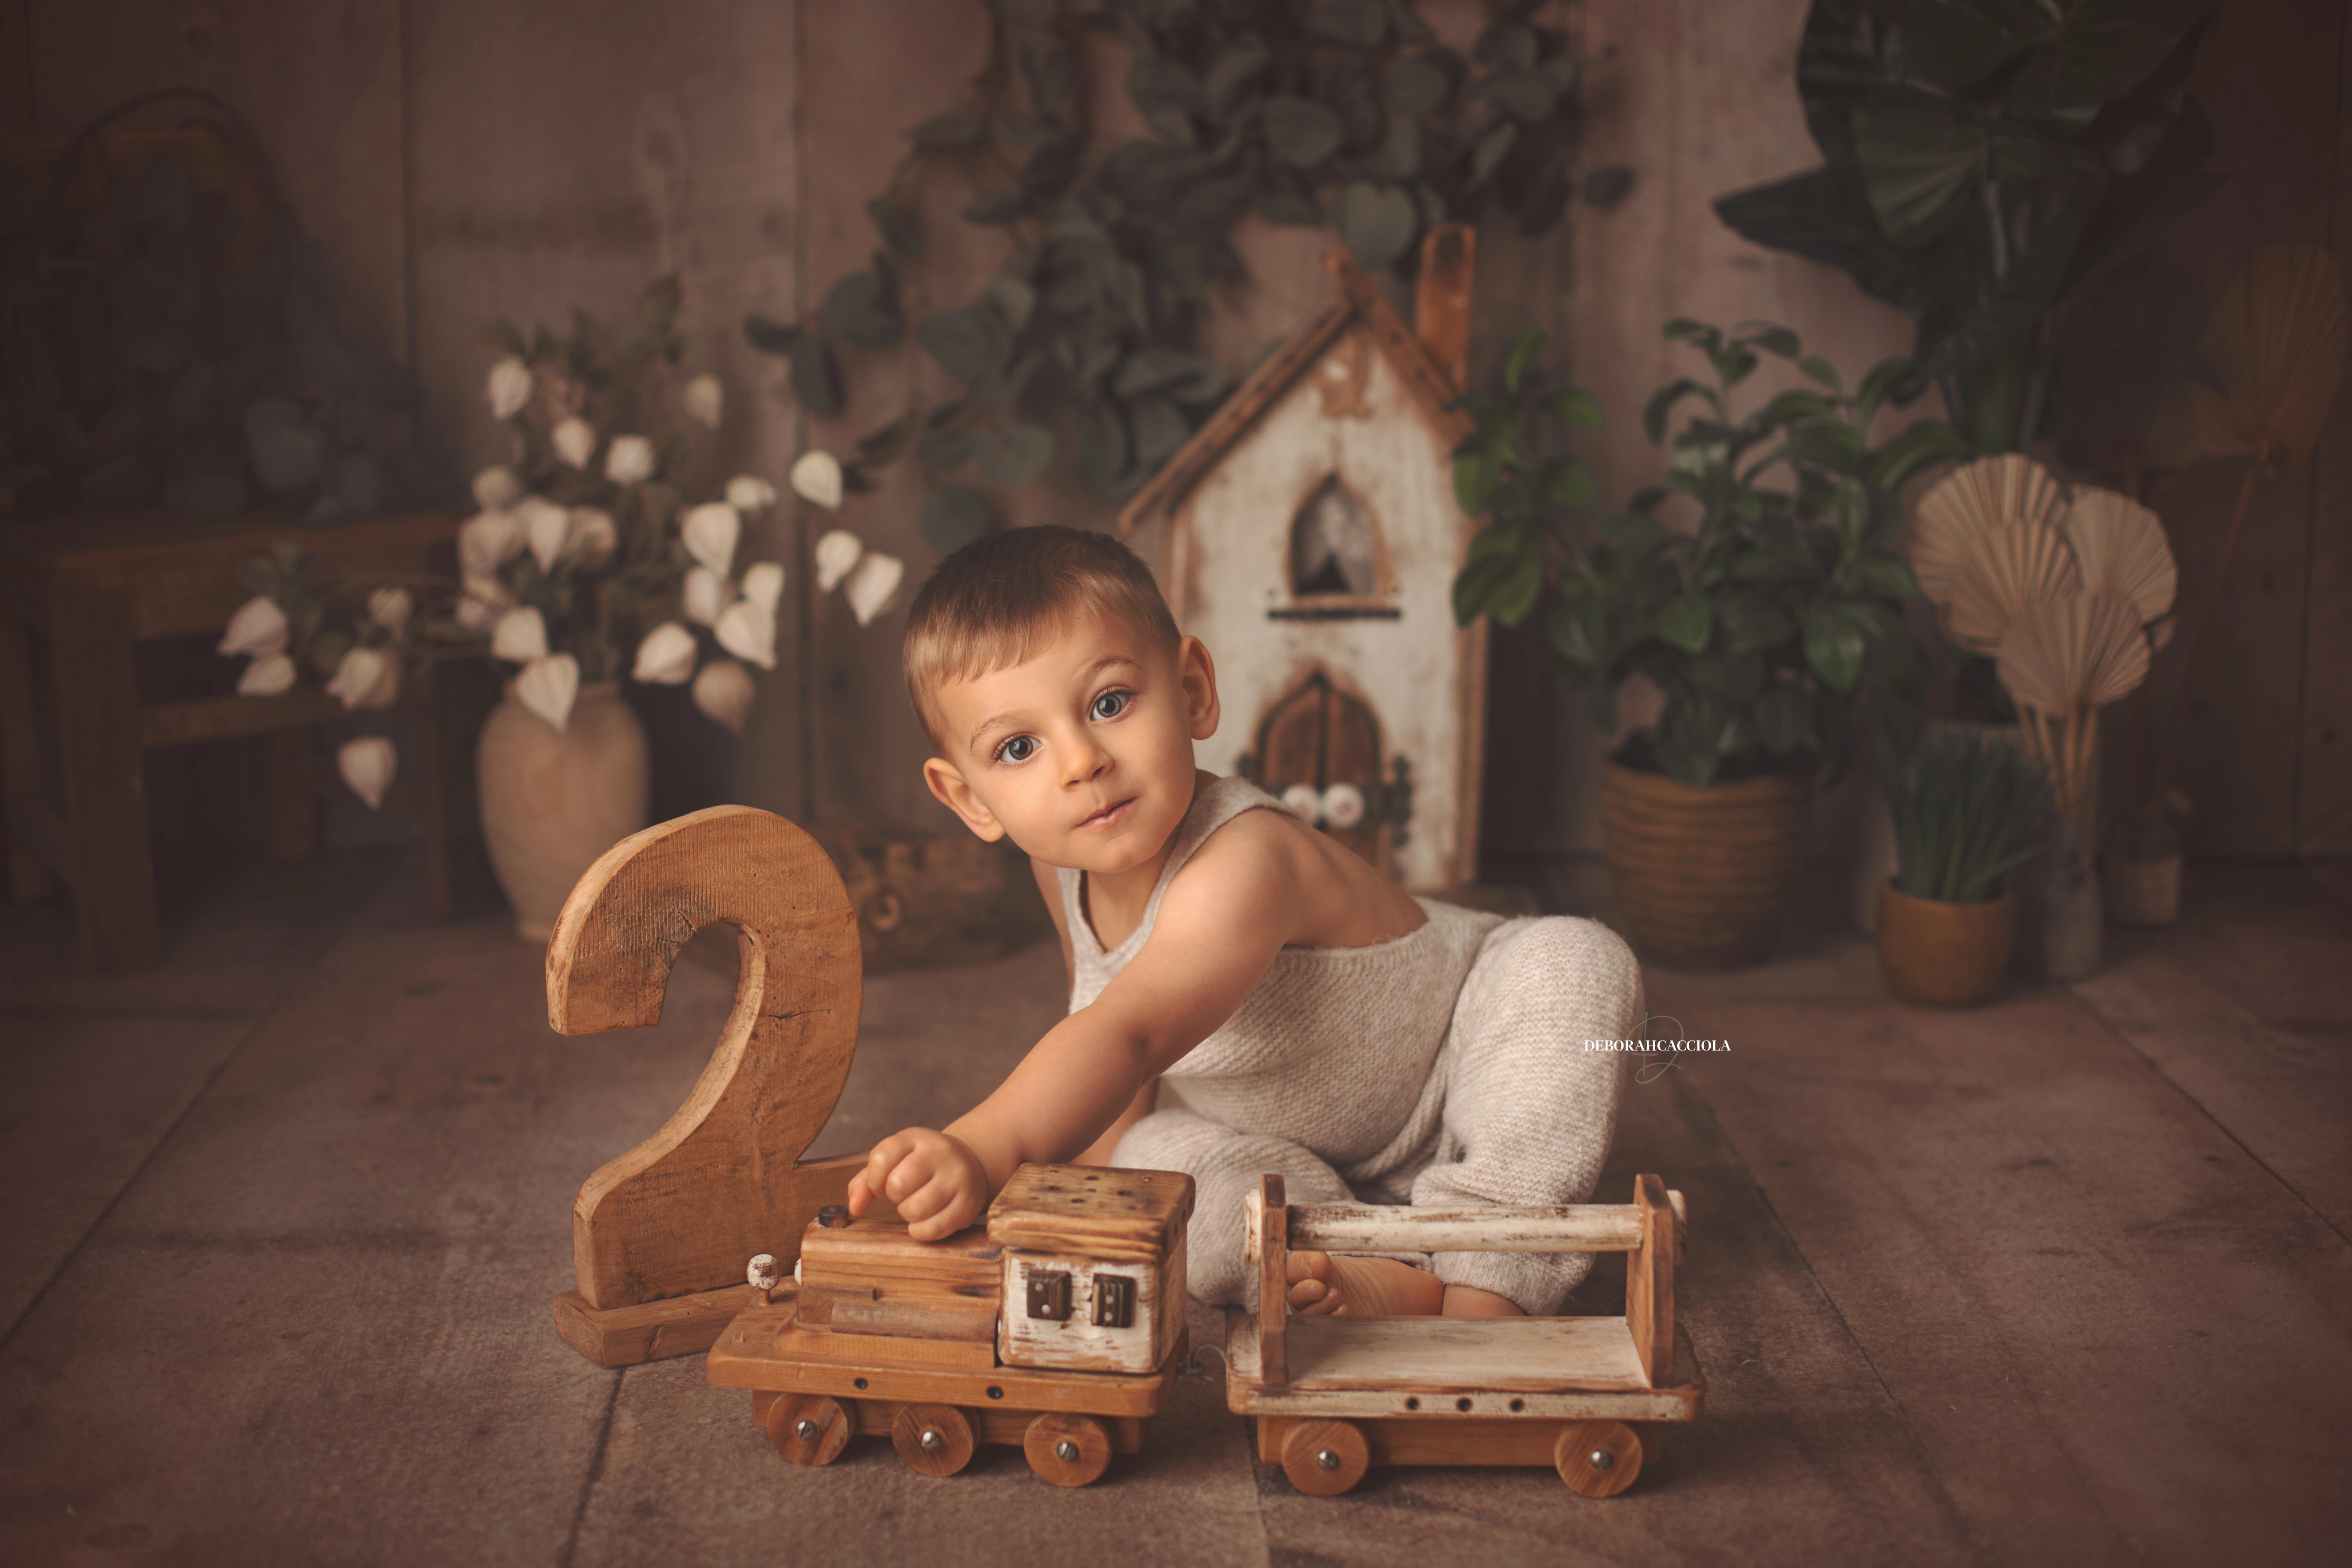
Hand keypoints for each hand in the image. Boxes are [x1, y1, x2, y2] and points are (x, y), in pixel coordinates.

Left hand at [846, 1127, 990, 1239]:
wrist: (971, 1164)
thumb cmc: (921, 1166)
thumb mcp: (894, 1161)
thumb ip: (865, 1182)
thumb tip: (854, 1208)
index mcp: (916, 1138)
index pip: (881, 1158)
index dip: (874, 1179)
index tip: (882, 1184)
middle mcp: (940, 1153)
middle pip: (897, 1185)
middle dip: (894, 1196)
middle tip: (904, 1194)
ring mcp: (957, 1178)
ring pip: (915, 1209)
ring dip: (908, 1214)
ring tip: (917, 1205)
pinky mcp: (969, 1204)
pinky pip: (933, 1229)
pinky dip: (921, 1231)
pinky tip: (925, 1220)